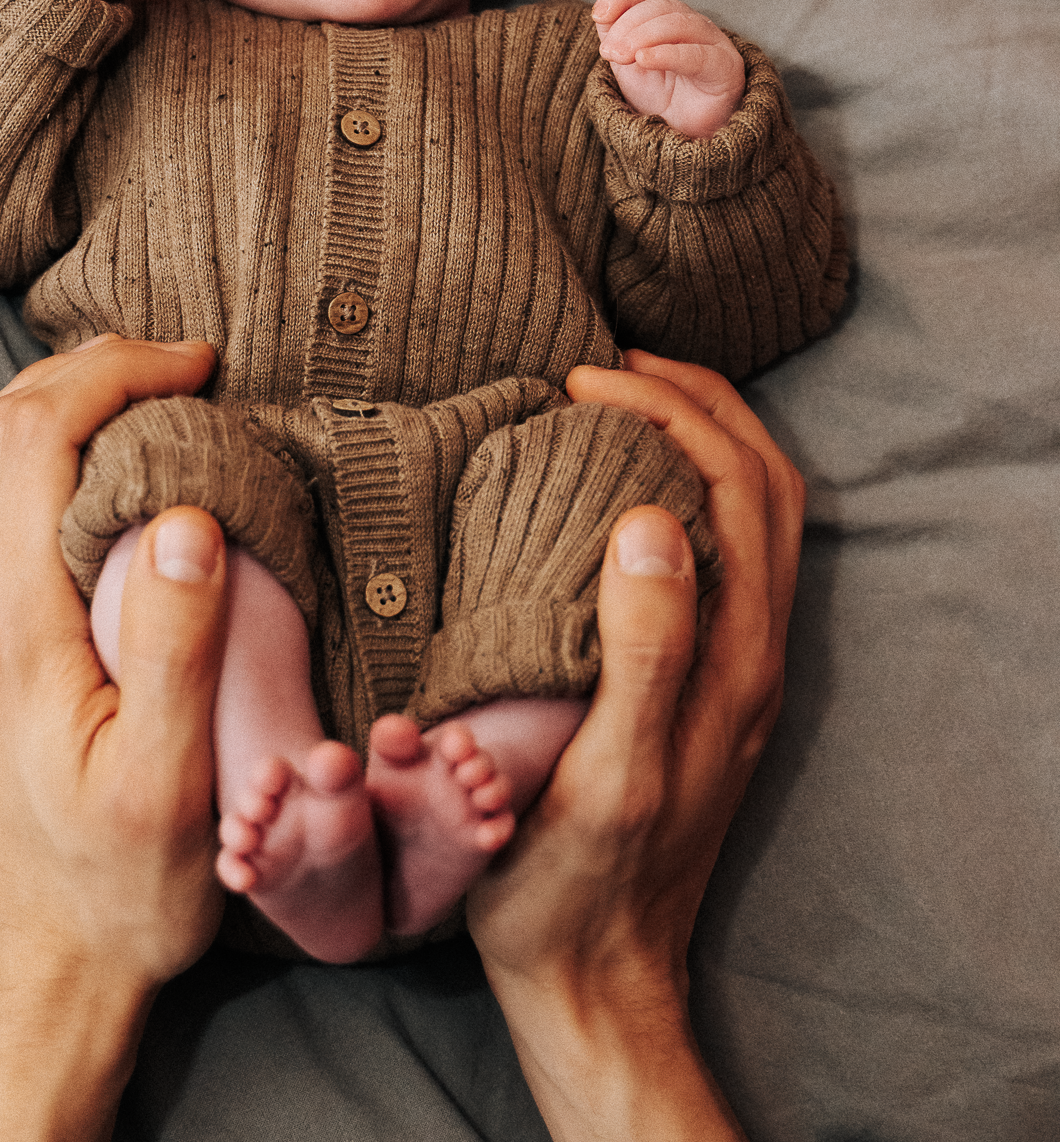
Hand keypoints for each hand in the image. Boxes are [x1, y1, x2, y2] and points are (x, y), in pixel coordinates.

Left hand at [0, 335, 225, 1141]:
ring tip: (136, 385)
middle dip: (87, 366)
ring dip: (47, 398)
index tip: (199, 362)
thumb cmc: (121, 883)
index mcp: (12, 624)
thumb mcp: (170, 777)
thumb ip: (175, 642)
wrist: (43, 965)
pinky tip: (83, 462)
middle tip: (182, 357)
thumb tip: (185, 513)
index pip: (38, 438)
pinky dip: (25, 447)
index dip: (115, 373)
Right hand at [467, 351, 803, 1140]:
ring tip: (619, 400)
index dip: (671, 411)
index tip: (584, 382)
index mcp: (735, 660)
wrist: (593, 972)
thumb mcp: (606, 772)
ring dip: (699, 435)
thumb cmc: (573, 881)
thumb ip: (643, 648)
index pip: (737, 485)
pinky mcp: (703, 684)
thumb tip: (655, 518)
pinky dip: (684, 485)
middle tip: (605, 365)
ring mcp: (734, 668)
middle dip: (696, 399)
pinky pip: (721, 550)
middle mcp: (752, 654)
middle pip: (763, 483)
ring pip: (752, 514)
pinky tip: (618, 487)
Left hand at [593, 0, 745, 140]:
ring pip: (678, 23)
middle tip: (609, 53)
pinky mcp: (726, 66)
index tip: (597, 15)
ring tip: (623, 58)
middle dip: (627, 26)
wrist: (679, 138)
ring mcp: (711, 42)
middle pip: (659, 6)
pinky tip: (644, 59)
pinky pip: (697, 54)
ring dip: (643, 37)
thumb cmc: (658, 97)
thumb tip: (601, 13)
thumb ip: (613, 35)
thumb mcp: (625, 62)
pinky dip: (668, 53)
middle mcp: (691, 24)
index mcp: (666, 18)